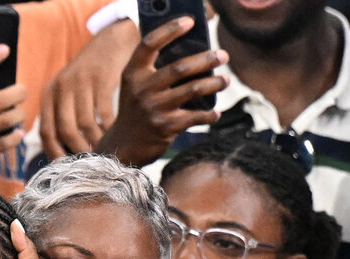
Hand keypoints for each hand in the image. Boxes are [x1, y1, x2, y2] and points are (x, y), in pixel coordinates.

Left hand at [39, 19, 137, 158]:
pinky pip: (105, 114)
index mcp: (49, 94)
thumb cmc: (89, 76)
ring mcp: (81, 83)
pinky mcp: (101, 79)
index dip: (55, 153)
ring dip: (97, 143)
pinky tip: (118, 137)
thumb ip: (62, 116)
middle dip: (78, 152)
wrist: (110, 42)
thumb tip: (61, 156)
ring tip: (106, 154)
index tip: (68, 169)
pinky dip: (111, 129)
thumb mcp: (68, 91)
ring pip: (85, 125)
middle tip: (91, 165)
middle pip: (65, 131)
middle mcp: (61, 88)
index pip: (46, 132)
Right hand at [94, 16, 228, 166]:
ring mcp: (154, 109)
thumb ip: (154, 71)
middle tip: (222, 56)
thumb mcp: (135, 87)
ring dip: (214, 83)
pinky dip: (209, 114)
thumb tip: (195, 55)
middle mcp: (141, 90)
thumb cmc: (136, 110)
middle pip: (180, 67)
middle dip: (206, 60)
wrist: (123, 146)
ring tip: (225, 80)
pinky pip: (196, 116)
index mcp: (132, 74)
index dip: (169, 30)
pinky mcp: (165, 127)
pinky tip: (216, 112)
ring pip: (193, 90)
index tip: (189, 21)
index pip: (149, 44)